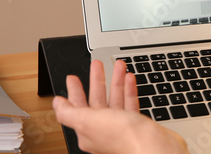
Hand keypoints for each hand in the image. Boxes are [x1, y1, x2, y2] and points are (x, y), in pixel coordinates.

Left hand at [52, 59, 188, 153]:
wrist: (154, 147)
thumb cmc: (124, 138)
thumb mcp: (88, 121)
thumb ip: (69, 112)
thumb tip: (56, 104)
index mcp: (88, 131)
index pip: (77, 108)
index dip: (74, 91)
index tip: (73, 77)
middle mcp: (104, 130)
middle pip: (97, 101)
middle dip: (97, 81)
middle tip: (96, 65)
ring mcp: (121, 127)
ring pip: (115, 100)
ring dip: (115, 81)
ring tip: (118, 65)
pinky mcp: (137, 125)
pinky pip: (130, 104)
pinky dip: (129, 91)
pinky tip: (129, 79)